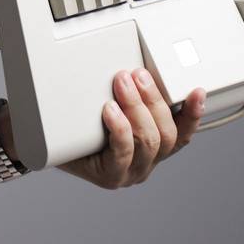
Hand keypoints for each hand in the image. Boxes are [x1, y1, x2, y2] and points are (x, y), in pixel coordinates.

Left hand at [58, 70, 203, 188]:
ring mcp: (129, 172)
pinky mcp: (110, 177)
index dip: (193, 113)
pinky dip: (119, 128)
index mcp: (153, 148)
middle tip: (137, 75)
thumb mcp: (112, 103)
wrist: (46, 146)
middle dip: (154, 100)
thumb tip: (140, 66)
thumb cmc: (80, 125)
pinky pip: (122, 153)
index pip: (182, 133)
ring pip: (148, 141)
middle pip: (166, 134)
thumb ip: (131, 94)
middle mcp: (146, 163)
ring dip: (136, 107)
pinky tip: (110, 110)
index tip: (196, 90)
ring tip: (122, 83)